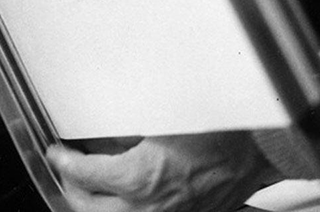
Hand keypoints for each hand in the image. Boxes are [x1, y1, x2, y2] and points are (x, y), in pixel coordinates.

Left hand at [49, 132, 279, 211]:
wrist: (261, 150)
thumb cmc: (223, 130)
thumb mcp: (166, 117)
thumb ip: (129, 128)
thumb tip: (106, 128)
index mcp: (138, 178)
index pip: (83, 174)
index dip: (64, 161)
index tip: (58, 152)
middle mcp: (145, 207)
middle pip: (86, 207)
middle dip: (70, 187)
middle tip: (66, 170)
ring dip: (93, 206)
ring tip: (87, 190)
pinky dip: (121, 211)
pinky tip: (123, 200)